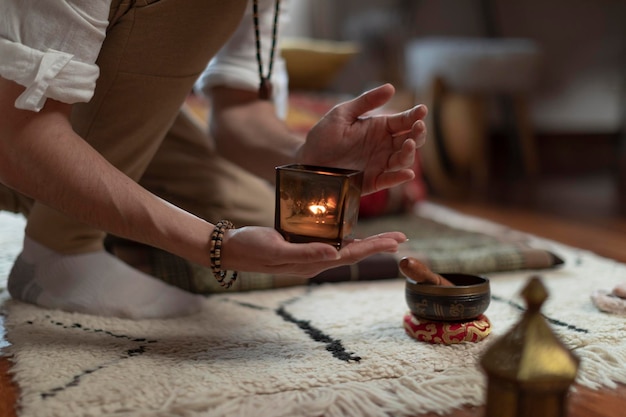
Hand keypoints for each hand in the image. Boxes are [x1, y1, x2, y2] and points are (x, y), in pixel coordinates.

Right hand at [220, 226, 405, 277]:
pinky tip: (353, 234)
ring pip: (345, 248)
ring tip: (387, 238)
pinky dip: (347, 238)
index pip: (350, 255)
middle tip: (402, 237)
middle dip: (378, 245)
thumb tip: (335, 254)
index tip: (396, 242)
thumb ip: (305, 253)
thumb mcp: (276, 249)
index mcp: (312, 262)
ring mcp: (309, 254)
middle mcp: (315, 260)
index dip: (374, 248)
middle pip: (353, 252)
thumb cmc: (251, 248)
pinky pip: (330, 242)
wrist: (231, 249)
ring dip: (367, 243)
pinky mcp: (302, 246)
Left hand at [298, 84, 427, 194]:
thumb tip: (391, 87)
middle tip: (418, 127)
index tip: (422, 110)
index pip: (404, 121)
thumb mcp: (343, 114)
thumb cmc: (324, 135)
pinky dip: (399, 178)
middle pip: (411, 140)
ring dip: (410, 153)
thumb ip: (366, 102)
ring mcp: (379, 164)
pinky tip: (407, 173)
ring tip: (409, 144)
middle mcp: (384, 146)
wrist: (307, 160)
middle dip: (418, 134)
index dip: (415, 115)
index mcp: (380, 128)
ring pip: (403, 160)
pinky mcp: (371, 181)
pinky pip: (388, 181)